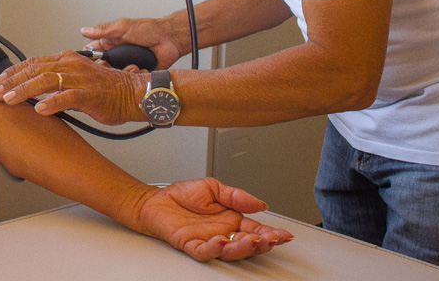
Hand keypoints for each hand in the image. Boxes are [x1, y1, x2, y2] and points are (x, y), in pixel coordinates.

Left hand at [0, 51, 146, 124]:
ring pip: (45, 81)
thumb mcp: (77, 79)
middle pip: (34, 69)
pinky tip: (40, 110)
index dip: (14, 71)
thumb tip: (36, 90)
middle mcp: (70, 65)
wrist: (133, 94)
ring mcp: (79, 78)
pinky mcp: (89, 94)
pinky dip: (52, 103)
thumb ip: (57, 82)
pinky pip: (66, 97)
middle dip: (12, 81)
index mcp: (67, 60)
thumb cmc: (107, 90)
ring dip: (24, 91)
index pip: (34, 62)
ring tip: (9, 99)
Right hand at [81, 17, 185, 69]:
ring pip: (118, 76)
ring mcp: (129, 64)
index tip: (85, 63)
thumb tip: (84, 30)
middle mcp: (119, 55)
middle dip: (106, 69)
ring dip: (123, 72)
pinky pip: (132, 79)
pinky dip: (136, 75)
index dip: (89, 58)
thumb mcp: (122, 27)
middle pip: (105, 68)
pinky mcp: (139, 73)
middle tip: (109, 67)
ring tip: (131, 66)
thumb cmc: (148, 29)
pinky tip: (141, 69)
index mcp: (112, 42)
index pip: (95, 52)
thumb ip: (103, 30)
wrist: (169, 38)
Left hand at [134, 178, 293, 261]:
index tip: (284, 234)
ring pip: (230, 251)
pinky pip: (205, 251)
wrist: (155, 200)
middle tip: (271, 239)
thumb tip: (260, 204)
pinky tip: (222, 241)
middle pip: (247, 244)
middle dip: (262, 243)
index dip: (271, 233)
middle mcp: (222, 232)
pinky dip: (214, 248)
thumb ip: (236, 196)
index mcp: (230, 219)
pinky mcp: (191, 244)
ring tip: (253, 241)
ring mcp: (207, 240)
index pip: (255, 229)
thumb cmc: (181, 196)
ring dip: (243, 248)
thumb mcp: (213, 187)